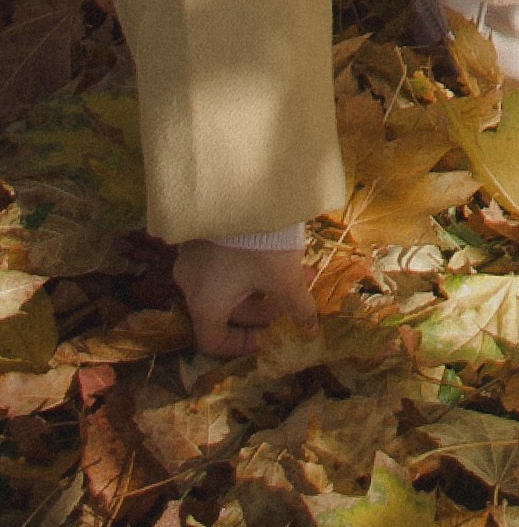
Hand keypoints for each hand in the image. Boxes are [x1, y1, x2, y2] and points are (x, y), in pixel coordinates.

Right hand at [175, 237, 319, 356]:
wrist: (243, 190)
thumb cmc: (259, 244)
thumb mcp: (284, 278)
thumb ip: (298, 308)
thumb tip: (311, 331)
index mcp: (204, 304)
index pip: (212, 341)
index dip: (239, 345)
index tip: (265, 337)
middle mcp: (191, 284)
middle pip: (228, 310)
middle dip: (266, 306)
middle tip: (296, 295)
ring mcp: (193, 256)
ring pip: (229, 282)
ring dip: (264, 283)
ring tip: (300, 269)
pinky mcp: (201, 232)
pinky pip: (224, 260)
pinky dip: (251, 264)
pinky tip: (281, 250)